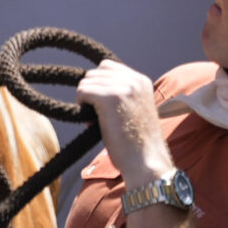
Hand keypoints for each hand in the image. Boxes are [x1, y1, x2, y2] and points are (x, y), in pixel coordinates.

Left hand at [77, 58, 168, 185]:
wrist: (145, 161)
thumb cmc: (136, 143)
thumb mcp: (133, 109)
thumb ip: (119, 94)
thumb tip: (90, 86)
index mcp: (141, 81)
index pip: (107, 67)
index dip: (99, 85)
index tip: (103, 107)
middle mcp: (134, 79)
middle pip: (95, 72)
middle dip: (91, 93)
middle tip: (98, 116)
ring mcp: (123, 87)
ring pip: (86, 81)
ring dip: (85, 101)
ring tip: (97, 121)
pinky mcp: (110, 98)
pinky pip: (82, 91)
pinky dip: (81, 106)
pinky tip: (91, 121)